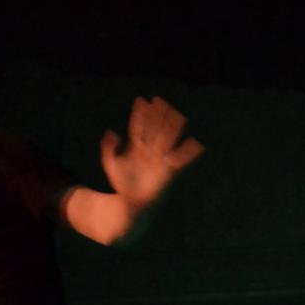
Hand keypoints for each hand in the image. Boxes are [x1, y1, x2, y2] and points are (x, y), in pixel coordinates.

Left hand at [100, 96, 203, 210]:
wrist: (132, 204)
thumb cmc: (122, 186)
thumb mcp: (110, 165)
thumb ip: (108, 149)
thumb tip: (111, 133)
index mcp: (135, 149)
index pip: (138, 127)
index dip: (139, 114)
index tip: (141, 100)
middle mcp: (149, 152)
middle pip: (154, 130)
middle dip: (157, 115)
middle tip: (160, 100)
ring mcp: (159, 160)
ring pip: (167, 140)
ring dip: (172, 127)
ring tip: (178, 114)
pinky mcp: (167, 172)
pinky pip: (180, 160)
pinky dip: (188, 152)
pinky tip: (196, 143)